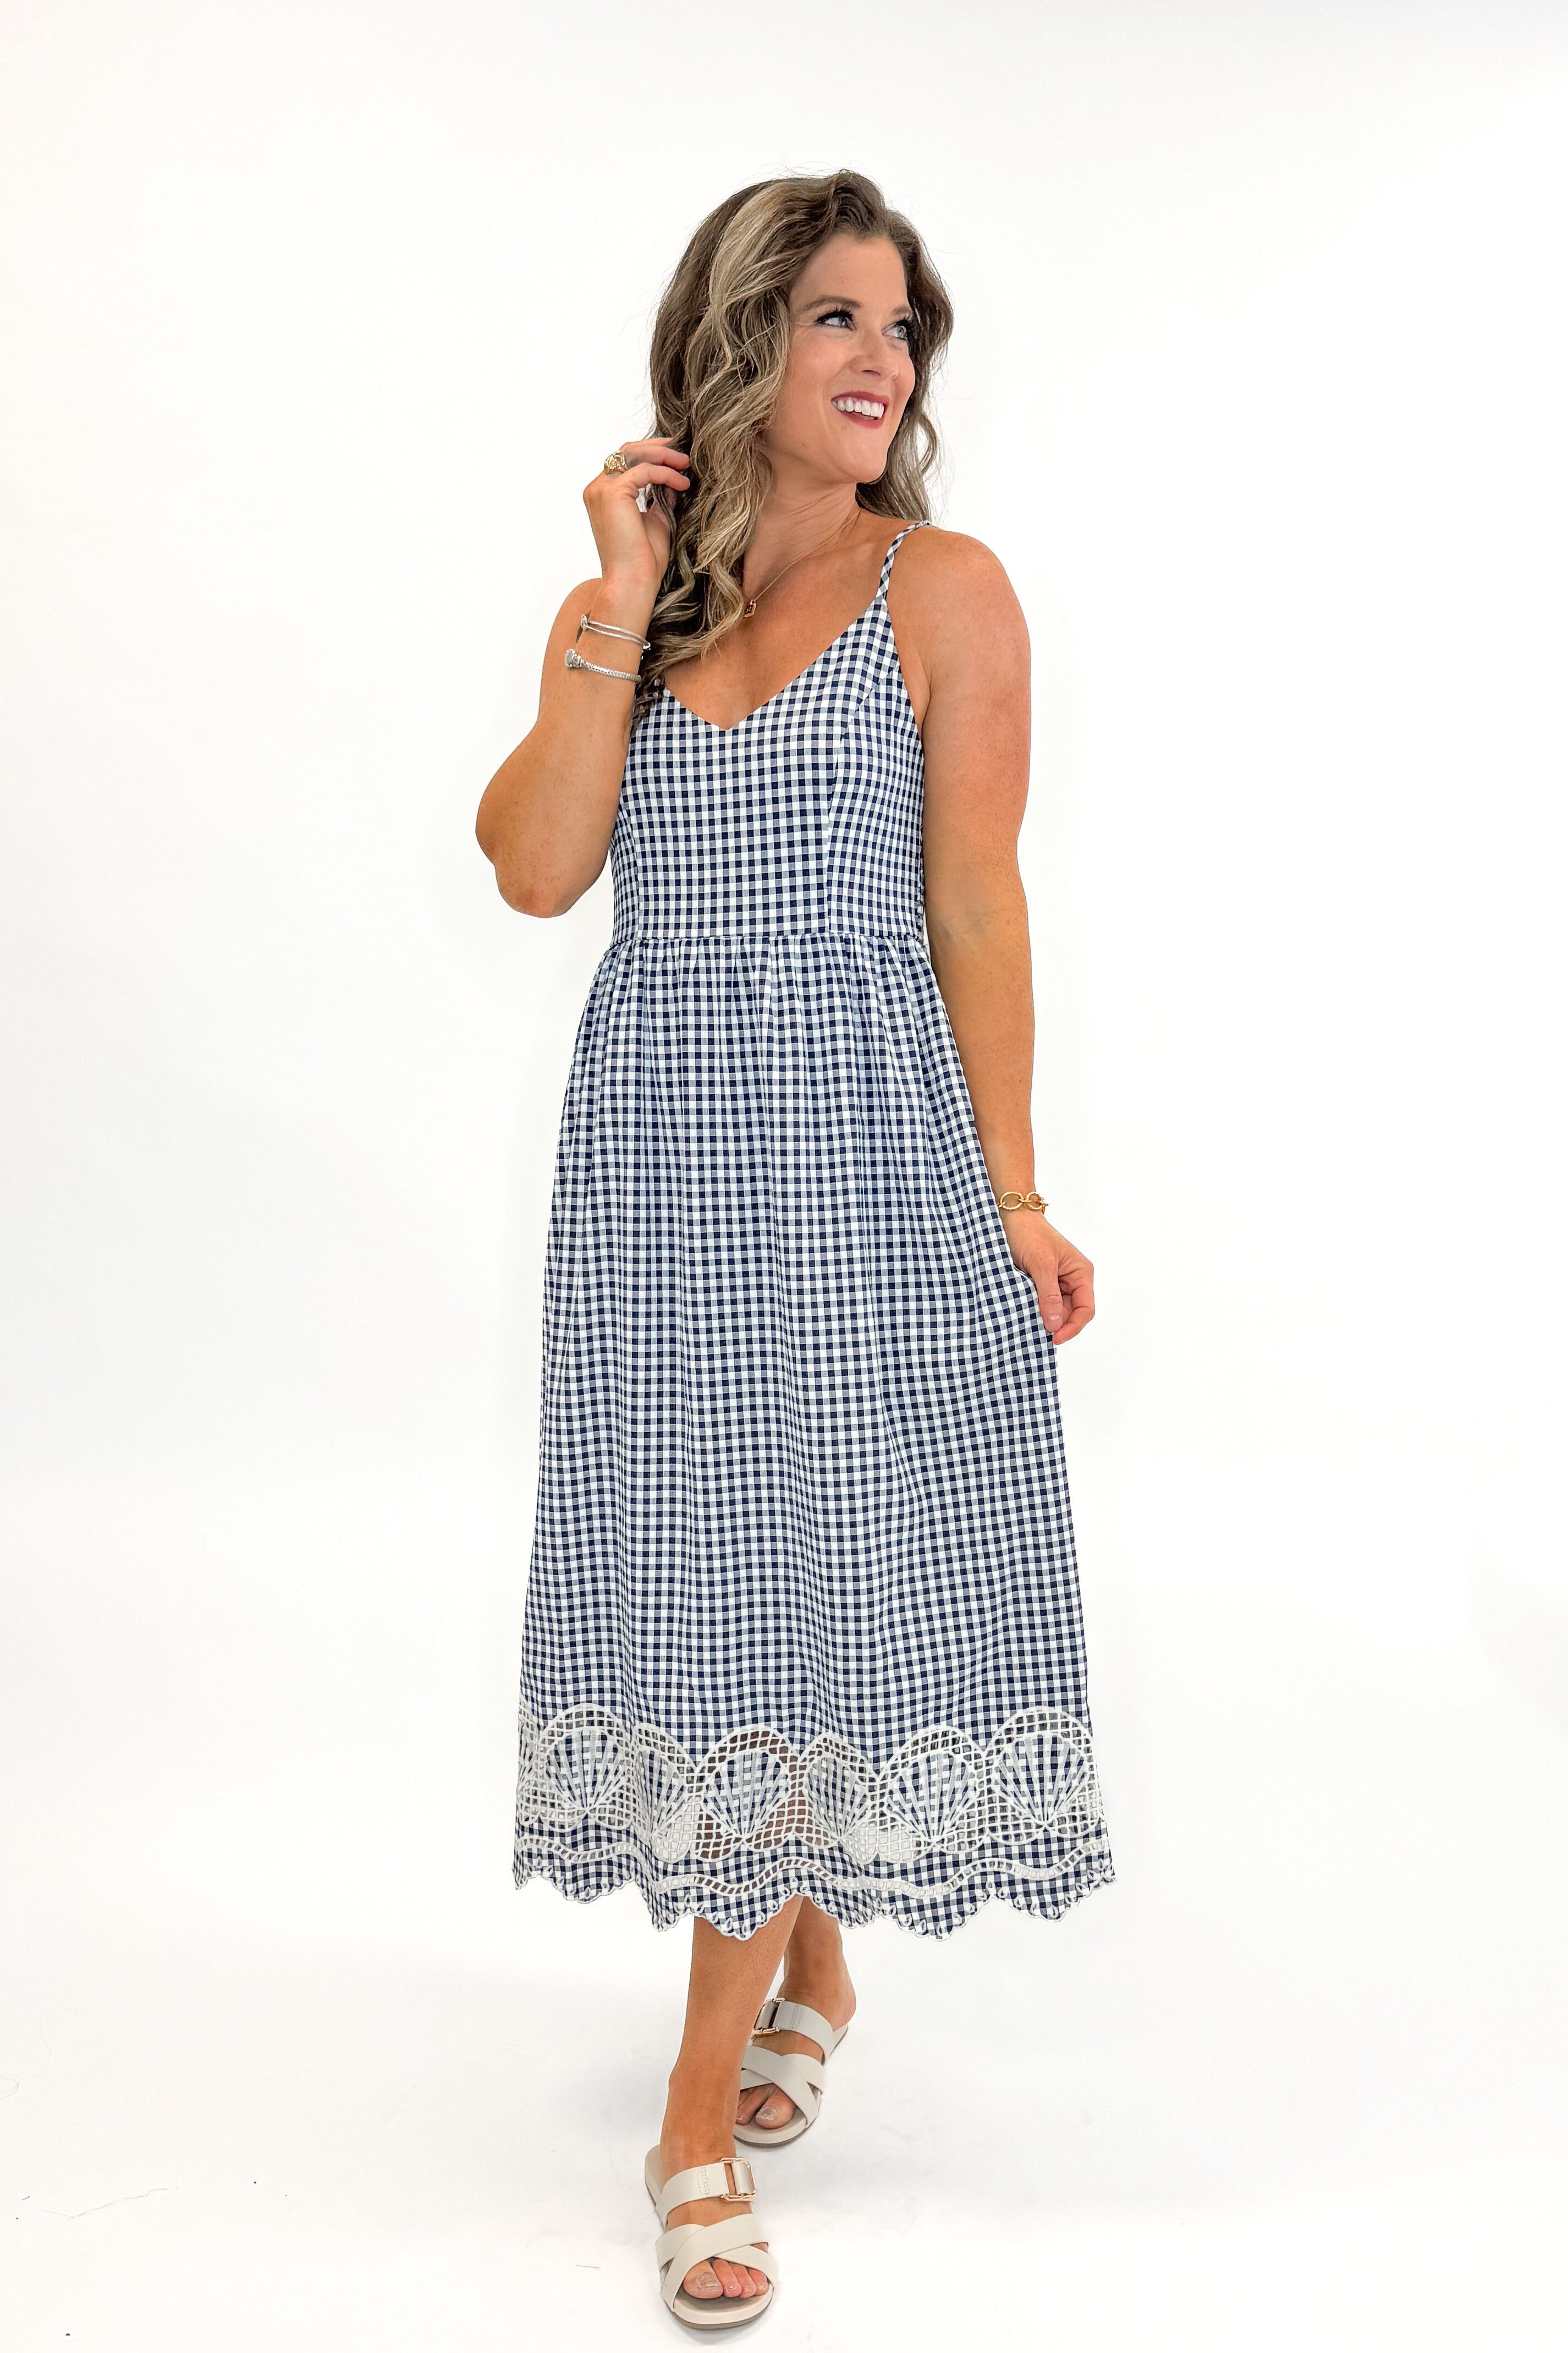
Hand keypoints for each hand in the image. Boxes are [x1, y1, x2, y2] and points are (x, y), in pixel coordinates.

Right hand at [582, 437, 690, 603]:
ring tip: (685, 466)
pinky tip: (682, 484)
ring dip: (663, 457)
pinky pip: (644, 470)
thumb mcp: (656, 520)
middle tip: (682, 454)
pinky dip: (665, 473)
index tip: (675, 457)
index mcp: (602, 495)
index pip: (625, 462)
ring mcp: (601, 489)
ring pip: (634, 454)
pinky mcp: (613, 493)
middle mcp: (597, 488)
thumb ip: (660, 496)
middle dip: (657, 448)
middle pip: (627, 451)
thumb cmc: (643, 560)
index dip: (650, 454)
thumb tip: (674, 477)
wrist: (633, 581)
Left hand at [1005, 1217, 1094, 1343]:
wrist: (1009, 1218)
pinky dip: (1034, 1311)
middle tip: (1036, 1334)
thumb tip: (1055, 1325)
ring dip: (1044, 1318)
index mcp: (1081, 1273)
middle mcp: (1072, 1280)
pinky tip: (1024, 1315)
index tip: (1054, 1338)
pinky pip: (1042, 1304)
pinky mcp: (1041, 1284)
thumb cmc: (1029, 1233)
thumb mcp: (1041, 1265)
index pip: (1085, 1309)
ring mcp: (1057, 1283)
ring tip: (1028, 1323)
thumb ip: (1049, 1296)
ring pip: (1055, 1311)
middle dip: (1056, 1324)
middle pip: (1070, 1314)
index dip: (1072, 1327)